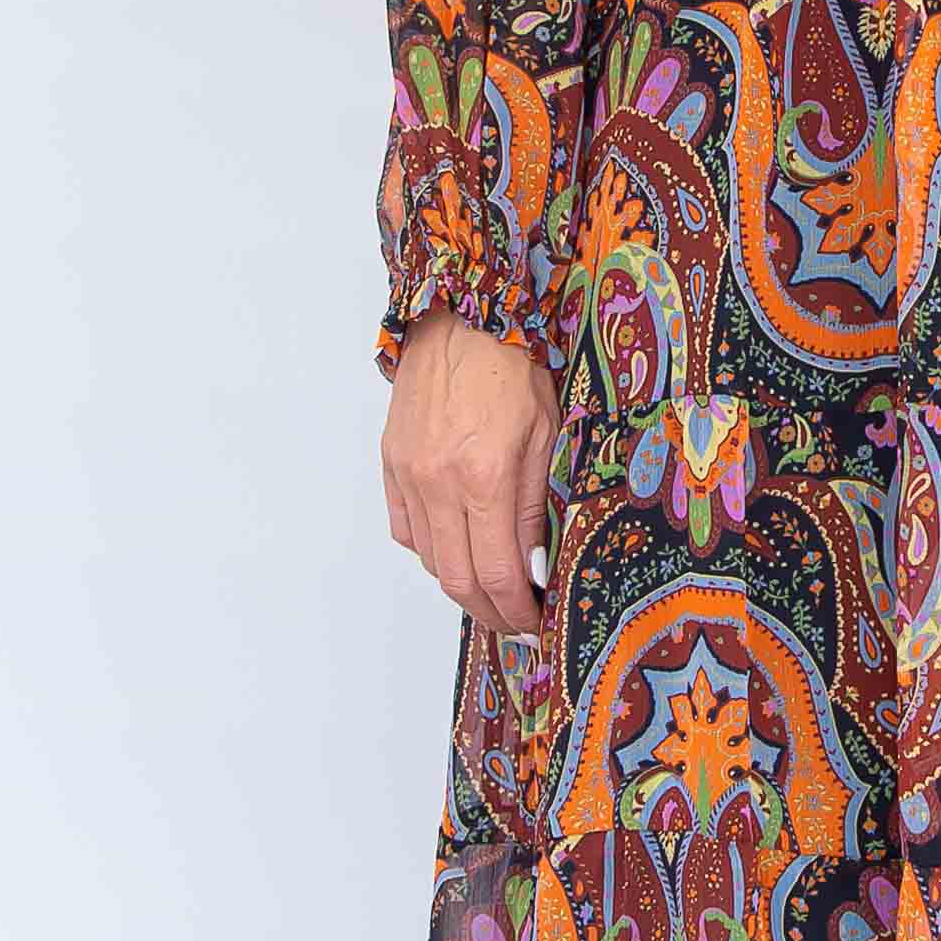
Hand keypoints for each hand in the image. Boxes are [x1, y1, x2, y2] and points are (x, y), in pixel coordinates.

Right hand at [383, 315, 561, 639]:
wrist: (461, 316)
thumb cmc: (512, 364)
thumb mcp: (548, 434)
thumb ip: (538, 505)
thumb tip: (537, 561)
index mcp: (484, 476)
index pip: (496, 573)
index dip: (516, 610)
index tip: (534, 623)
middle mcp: (438, 482)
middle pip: (457, 579)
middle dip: (488, 612)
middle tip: (515, 621)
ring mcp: (409, 474)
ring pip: (429, 558)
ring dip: (460, 584)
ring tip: (492, 589)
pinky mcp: (392, 463)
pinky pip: (405, 528)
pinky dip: (430, 550)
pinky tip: (456, 548)